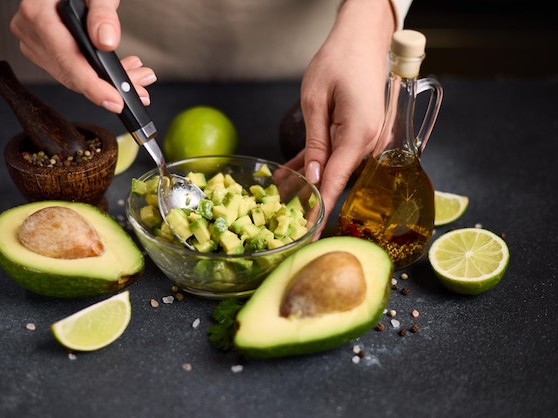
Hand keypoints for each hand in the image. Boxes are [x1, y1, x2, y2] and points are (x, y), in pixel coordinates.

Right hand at [10, 0, 156, 112]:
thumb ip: (102, 13)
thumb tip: (106, 42)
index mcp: (38, 14)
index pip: (68, 60)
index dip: (93, 86)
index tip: (115, 101)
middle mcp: (31, 32)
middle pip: (73, 74)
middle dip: (110, 85)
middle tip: (141, 88)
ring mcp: (34, 43)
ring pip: (74, 77)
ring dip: (108, 81)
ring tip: (137, 75)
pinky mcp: (42, 50)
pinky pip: (71, 70)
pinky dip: (97, 73)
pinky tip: (121, 69)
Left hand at [284, 0, 395, 238]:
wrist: (362, 39)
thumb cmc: (338, 61)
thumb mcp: (316, 101)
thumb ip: (316, 143)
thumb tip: (316, 180)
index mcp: (359, 135)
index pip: (337, 183)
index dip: (320, 212)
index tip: (310, 238)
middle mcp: (369, 142)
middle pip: (335, 179)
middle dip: (307, 198)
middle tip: (281, 216)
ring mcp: (367, 138)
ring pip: (332, 168)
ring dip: (306, 180)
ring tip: (278, 194)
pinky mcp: (360, 133)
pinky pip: (334, 154)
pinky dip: (314, 163)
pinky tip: (291, 174)